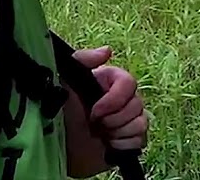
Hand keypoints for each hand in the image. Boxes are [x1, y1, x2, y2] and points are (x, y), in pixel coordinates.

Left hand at [62, 46, 147, 177]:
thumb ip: (82, 60)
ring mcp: (127, 119)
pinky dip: (123, 144)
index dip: (114, 100)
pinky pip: (141, 139)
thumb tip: (107, 51)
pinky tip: (108, 144)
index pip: (129, 83)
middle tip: (95, 124)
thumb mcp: (63, 82)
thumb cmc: (58, 115)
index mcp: (108, 81)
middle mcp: (121, 98)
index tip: (95, 111)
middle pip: (138, 104)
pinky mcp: (130, 139)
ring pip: (141, 123)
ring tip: (100, 134)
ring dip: (118, 132)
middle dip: (114, 119)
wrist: (59, 149)